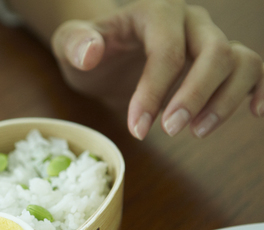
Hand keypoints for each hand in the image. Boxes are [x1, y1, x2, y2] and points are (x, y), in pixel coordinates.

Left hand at [50, 0, 263, 139]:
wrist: (106, 50)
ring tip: (197, 132)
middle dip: (195, 96)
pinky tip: (254, 113)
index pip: (167, 51)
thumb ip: (74, 44)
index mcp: (155, 12)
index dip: (155, 92)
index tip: (137, 128)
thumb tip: (90, 52)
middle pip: (215, 53)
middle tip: (170, 131)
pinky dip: (259, 89)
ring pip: (242, 61)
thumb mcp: (69, 45)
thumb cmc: (89, 48)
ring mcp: (210, 38)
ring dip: (226, 100)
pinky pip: (254, 68)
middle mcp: (191, 20)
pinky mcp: (221, 60)